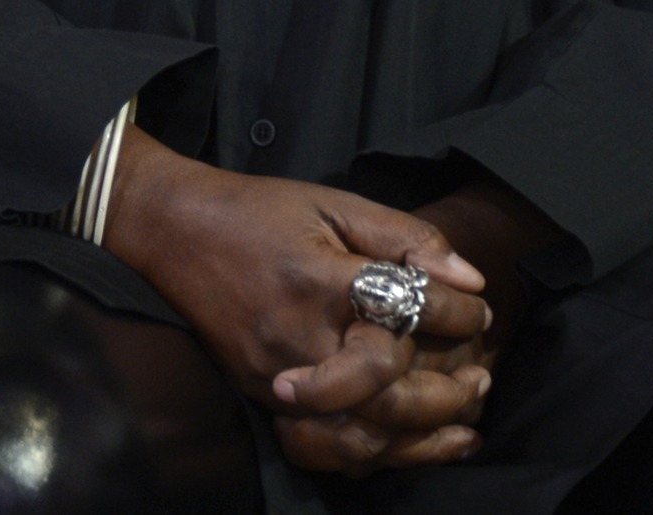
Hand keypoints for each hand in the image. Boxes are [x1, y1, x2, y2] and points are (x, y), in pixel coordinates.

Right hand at [275, 176, 566, 467]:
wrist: (171, 229)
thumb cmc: (257, 210)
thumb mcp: (333, 202)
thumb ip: (403, 237)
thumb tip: (468, 278)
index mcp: (319, 277)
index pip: (407, 308)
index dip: (456, 312)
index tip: (478, 310)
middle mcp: (296, 332)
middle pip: (386, 391)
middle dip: (446, 392)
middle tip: (481, 379)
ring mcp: (274, 370)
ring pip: (357, 429)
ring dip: (417, 434)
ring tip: (459, 422)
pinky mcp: (257, 391)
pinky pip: (318, 441)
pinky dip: (365, 450)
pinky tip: (399, 441)